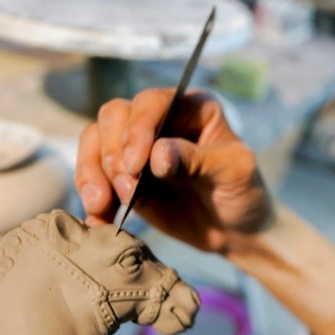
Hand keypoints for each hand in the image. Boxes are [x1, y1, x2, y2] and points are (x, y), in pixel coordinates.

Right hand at [74, 89, 274, 253]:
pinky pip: (93, 177)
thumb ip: (198, 160)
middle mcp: (159, 119)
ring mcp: (136, 148)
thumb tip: (157, 156)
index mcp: (190, 106)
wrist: (237, 231)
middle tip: (126, 189)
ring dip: (92, 174)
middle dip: (112, 154)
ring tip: (102, 206)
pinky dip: (90, 198)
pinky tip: (97, 220)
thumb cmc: (244, 192)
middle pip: (114, 117)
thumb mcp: (233, 172)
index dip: (137, 129)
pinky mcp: (123, 177)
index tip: (136, 164)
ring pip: (95, 142)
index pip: (151, 103)